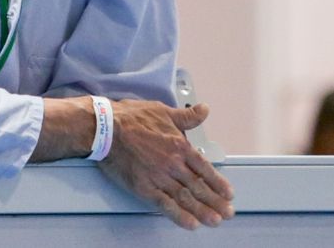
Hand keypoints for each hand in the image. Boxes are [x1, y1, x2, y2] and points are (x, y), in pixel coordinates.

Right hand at [97, 100, 234, 229]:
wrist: (105, 128)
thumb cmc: (131, 118)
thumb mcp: (163, 111)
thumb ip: (186, 116)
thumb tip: (204, 110)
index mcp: (179, 146)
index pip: (204, 168)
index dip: (218, 182)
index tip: (228, 193)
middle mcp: (173, 164)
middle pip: (198, 186)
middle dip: (215, 201)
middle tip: (227, 212)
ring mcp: (159, 177)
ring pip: (186, 198)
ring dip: (202, 211)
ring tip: (214, 221)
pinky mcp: (144, 188)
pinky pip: (165, 205)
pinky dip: (179, 215)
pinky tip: (190, 223)